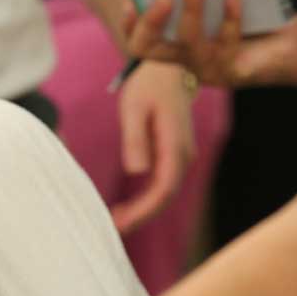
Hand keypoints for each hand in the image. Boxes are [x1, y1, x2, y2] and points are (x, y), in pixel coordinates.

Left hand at [111, 60, 196, 233]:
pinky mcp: (174, 155)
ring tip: (116, 221)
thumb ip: (135, 139)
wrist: (167, 67)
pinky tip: (128, 207)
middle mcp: (184, 154)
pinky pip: (164, 184)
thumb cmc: (148, 84)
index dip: (143, 210)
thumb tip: (136, 172)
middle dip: (141, 216)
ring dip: (144, 210)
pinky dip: (147, 199)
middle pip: (166, 196)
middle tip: (112, 228)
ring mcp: (182, 155)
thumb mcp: (134, 108)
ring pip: (166, 192)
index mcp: (175, 144)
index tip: (121, 223)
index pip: (164, 188)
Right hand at [122, 0, 296, 88]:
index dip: (129, 24)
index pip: (141, 41)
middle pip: (148, 49)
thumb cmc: (260, 18)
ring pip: (188, 41)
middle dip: (149, 21)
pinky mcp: (233, 73)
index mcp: (179, 43)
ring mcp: (209, 68)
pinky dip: (228, 15)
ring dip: (191, 7)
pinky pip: (224, 43)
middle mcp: (188, 59)